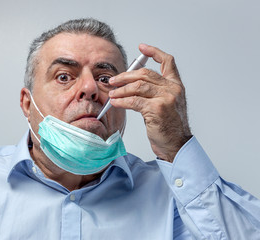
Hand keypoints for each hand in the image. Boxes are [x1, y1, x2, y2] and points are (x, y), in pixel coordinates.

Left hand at [109, 44, 191, 161]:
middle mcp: (173, 89)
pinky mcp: (157, 109)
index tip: (141, 48)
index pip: (167, 62)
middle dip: (125, 76)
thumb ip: (154, 92)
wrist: (176, 145)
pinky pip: (134, 101)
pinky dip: (122, 101)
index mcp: (176, 86)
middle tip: (113, 81)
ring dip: (121, 89)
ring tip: (112, 93)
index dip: (154, 52)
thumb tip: (132, 84)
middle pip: (145, 74)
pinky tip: (115, 102)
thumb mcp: (165, 104)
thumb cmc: (168, 127)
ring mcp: (166, 98)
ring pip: (138, 86)